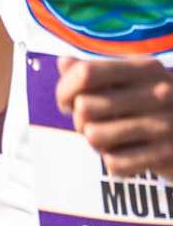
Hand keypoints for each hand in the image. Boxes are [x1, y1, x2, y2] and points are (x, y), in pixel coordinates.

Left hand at [57, 53, 172, 176]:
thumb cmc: (162, 104)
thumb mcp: (137, 79)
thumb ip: (99, 71)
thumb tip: (63, 62)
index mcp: (146, 69)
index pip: (86, 74)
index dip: (65, 89)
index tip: (66, 101)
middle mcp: (158, 93)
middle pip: (84, 107)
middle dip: (79, 119)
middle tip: (91, 122)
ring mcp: (164, 125)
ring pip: (94, 136)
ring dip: (95, 141)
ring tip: (109, 138)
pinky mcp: (167, 156)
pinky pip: (114, 163)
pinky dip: (113, 162)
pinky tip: (126, 154)